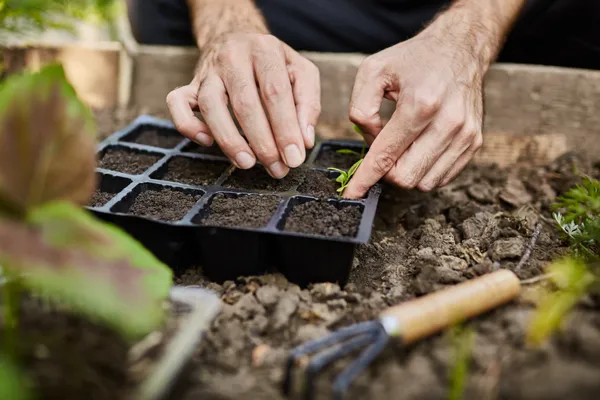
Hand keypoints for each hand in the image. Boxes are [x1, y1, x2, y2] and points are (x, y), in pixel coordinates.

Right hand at [167, 33, 320, 177]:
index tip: (294, 157)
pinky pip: (177, 103)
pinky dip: (188, 125)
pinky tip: (207, 142)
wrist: (236, 35)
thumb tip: (304, 140)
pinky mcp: (190, 84)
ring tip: (247, 163)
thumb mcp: (301, 72)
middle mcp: (233, 57)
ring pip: (210, 105)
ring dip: (229, 139)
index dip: (285, 128)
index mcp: (265, 50)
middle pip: (244, 103)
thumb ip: (308, 104)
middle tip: (276, 168)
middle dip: (262, 142)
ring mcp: (208, 71)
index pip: (275, 92)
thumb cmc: (273, 63)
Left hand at [344, 20, 485, 197]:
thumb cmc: (414, 60)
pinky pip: (442, 177)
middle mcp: (448, 122)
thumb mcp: (373, 71)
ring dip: (406, 171)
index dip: (365, 179)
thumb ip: (361, 108)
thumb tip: (369, 141)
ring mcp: (465, 134)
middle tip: (382, 151)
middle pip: (405, 177)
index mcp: (420, 104)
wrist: (460, 48)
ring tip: (403, 145)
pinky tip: (419, 149)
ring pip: (424, 182)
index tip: (352, 193)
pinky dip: (424, 171)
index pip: (386, 156)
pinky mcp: (475, 142)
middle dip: (386, 172)